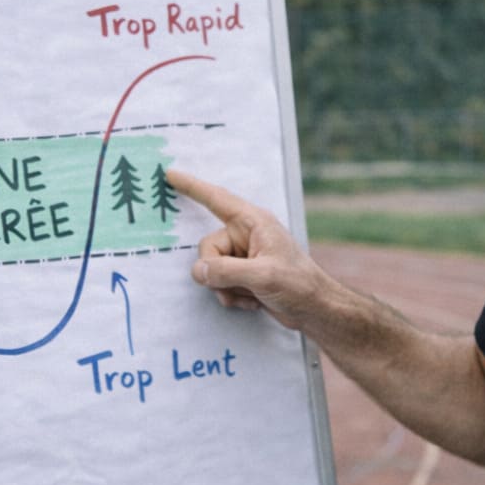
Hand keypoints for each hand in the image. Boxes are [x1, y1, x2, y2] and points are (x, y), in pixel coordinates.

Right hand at [165, 169, 324, 330]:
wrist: (314, 309)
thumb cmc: (299, 285)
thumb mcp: (263, 276)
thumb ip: (226, 271)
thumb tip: (198, 270)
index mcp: (253, 223)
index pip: (216, 200)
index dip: (192, 187)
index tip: (170, 175)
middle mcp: (245, 236)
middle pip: (207, 248)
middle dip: (218, 272)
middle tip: (242, 284)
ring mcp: (243, 256)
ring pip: (211, 269)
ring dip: (226, 288)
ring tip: (252, 294)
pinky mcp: (242, 275)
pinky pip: (219, 283)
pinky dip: (231, 295)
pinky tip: (253, 300)